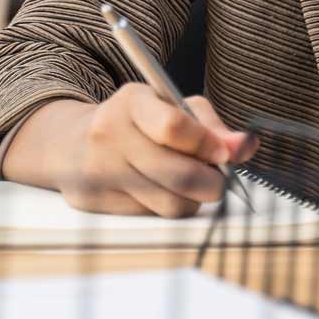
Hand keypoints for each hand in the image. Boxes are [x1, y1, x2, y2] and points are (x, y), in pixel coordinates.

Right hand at [3, 86, 254, 217]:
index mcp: (132, 102)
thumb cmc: (136, 123)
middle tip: (220, 179)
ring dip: (193, 199)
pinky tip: (159, 190)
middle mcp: (110, 135)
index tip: (225, 153)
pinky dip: (167, 206)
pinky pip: (152, 216)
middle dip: (213, 183)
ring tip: (190, 184)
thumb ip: (211, 125)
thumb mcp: (170, 106)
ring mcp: (99, 171)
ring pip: (171, 203)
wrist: (74, 144)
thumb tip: (244, 147)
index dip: (208, 145)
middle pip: (179, 176)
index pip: (174, 127)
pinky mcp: (96, 202)